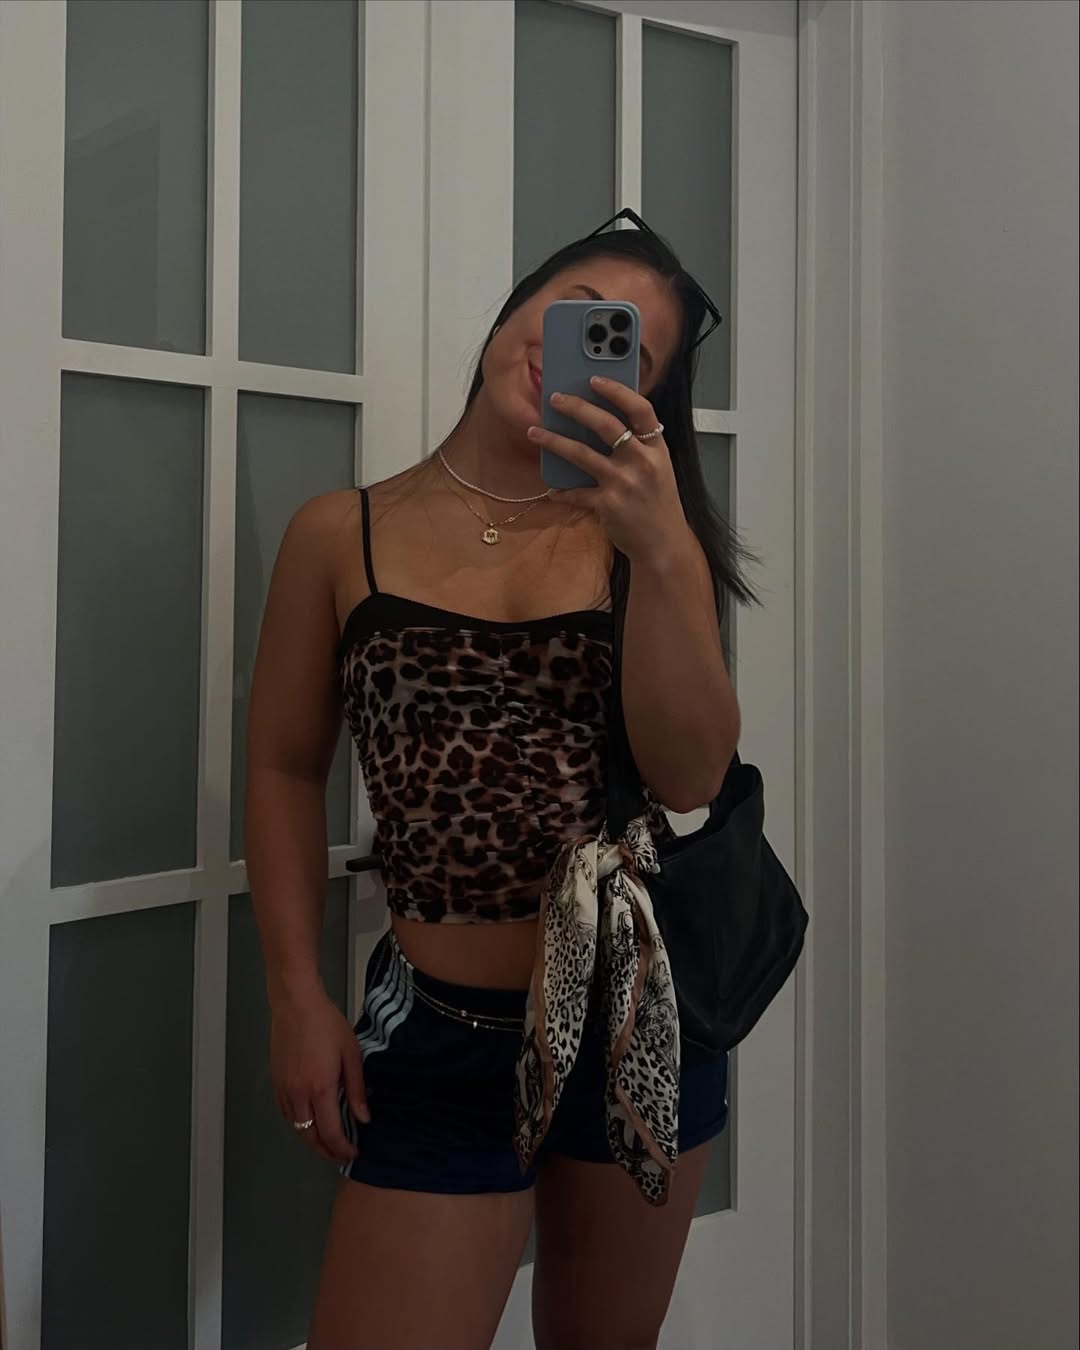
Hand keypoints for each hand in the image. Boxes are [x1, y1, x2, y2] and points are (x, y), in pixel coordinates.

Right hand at [270, 983, 368, 1165]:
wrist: (296, 1003)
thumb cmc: (326, 1024)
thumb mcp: (351, 1053)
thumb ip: (356, 1089)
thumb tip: (363, 1118)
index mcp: (319, 1088)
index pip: (330, 1133)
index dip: (342, 1148)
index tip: (353, 1153)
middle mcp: (298, 1094)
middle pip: (309, 1137)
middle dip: (326, 1152)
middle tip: (340, 1156)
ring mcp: (283, 1089)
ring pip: (295, 1128)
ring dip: (311, 1140)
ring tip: (327, 1142)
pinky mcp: (275, 1082)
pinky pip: (286, 1113)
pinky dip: (298, 1124)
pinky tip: (308, 1121)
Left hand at [526, 375, 694, 564]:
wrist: (663, 544)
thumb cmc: (657, 504)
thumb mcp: (658, 469)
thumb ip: (637, 446)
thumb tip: (599, 422)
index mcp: (657, 449)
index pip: (640, 409)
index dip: (617, 391)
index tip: (595, 379)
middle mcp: (642, 462)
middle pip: (607, 425)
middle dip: (577, 408)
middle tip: (555, 398)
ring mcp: (624, 483)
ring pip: (582, 454)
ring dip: (554, 441)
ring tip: (535, 431)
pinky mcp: (608, 505)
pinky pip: (576, 492)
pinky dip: (561, 491)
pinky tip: (551, 489)